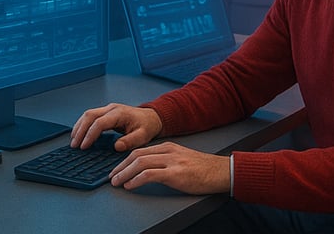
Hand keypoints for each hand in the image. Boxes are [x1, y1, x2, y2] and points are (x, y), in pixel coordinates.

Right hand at [71, 103, 161, 151]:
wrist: (151, 117)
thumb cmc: (147, 126)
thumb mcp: (143, 136)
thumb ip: (130, 141)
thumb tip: (116, 146)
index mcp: (119, 113)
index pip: (99, 123)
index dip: (90, 135)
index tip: (84, 146)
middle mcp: (111, 108)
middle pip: (90, 116)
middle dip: (80, 130)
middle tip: (74, 145)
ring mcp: (108, 109)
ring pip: (88, 114)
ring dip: (79, 127)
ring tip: (74, 140)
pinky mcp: (106, 112)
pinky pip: (91, 116)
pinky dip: (83, 124)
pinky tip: (79, 133)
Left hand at [108, 141, 230, 194]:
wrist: (221, 172)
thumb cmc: (203, 169)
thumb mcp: (181, 159)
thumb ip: (166, 161)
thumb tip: (148, 171)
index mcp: (168, 147)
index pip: (140, 150)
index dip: (125, 160)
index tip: (117, 169)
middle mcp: (168, 151)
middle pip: (136, 155)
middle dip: (120, 166)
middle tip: (112, 176)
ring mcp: (171, 161)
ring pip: (140, 163)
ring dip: (124, 173)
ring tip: (116, 182)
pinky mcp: (176, 173)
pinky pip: (150, 174)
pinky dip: (136, 179)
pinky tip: (130, 185)